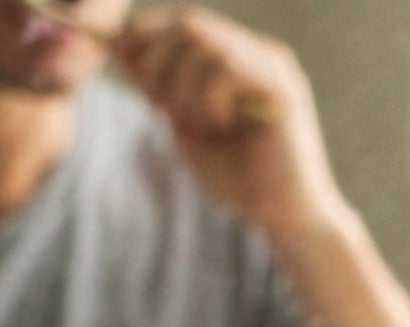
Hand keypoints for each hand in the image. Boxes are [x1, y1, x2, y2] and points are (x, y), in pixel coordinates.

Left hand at [110, 7, 340, 238]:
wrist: (288, 220)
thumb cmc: (243, 183)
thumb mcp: (189, 130)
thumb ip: (163, 92)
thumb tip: (122, 50)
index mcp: (239, 62)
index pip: (184, 25)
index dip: (146, 35)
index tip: (122, 63)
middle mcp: (259, 55)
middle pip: (191, 24)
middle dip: (158, 60)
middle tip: (156, 104)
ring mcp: (273, 68)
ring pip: (207, 43)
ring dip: (183, 85)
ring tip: (191, 124)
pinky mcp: (282, 88)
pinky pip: (228, 68)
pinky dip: (209, 97)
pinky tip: (219, 126)